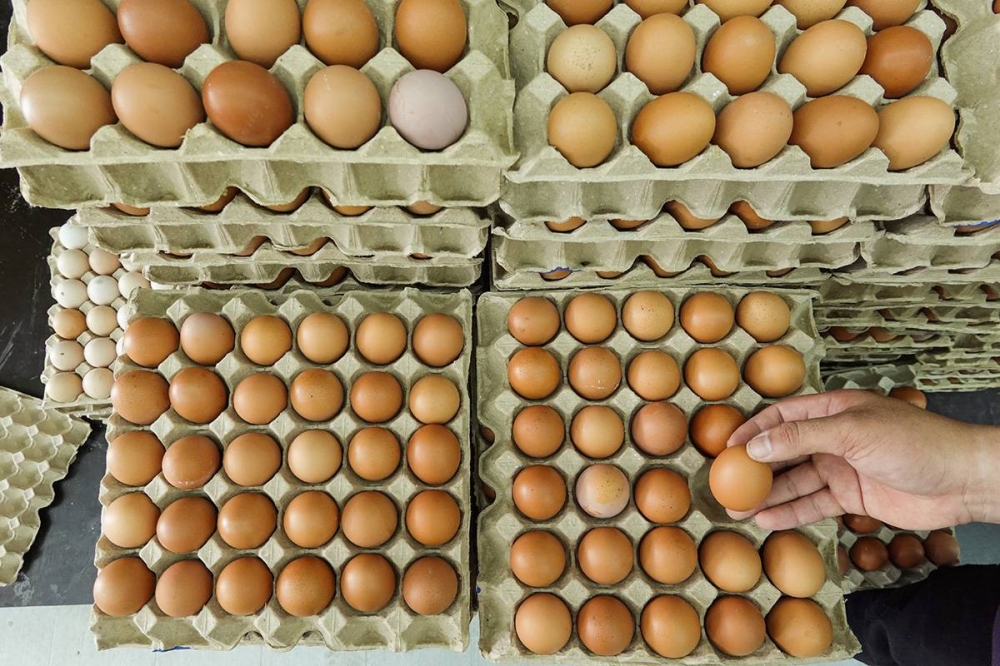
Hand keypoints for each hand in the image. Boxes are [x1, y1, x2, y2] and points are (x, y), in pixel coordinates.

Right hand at [725, 390, 998, 530]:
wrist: (961, 480)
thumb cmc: (913, 442)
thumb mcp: (852, 432)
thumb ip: (801, 438)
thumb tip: (756, 446)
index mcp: (833, 411)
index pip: (782, 417)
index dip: (753, 431)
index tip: (726, 449)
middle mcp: (833, 438)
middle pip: (784, 452)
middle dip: (754, 468)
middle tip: (723, 484)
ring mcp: (841, 468)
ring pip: (794, 481)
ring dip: (767, 495)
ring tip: (735, 509)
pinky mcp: (850, 497)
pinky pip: (812, 504)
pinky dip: (789, 512)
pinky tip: (765, 520)